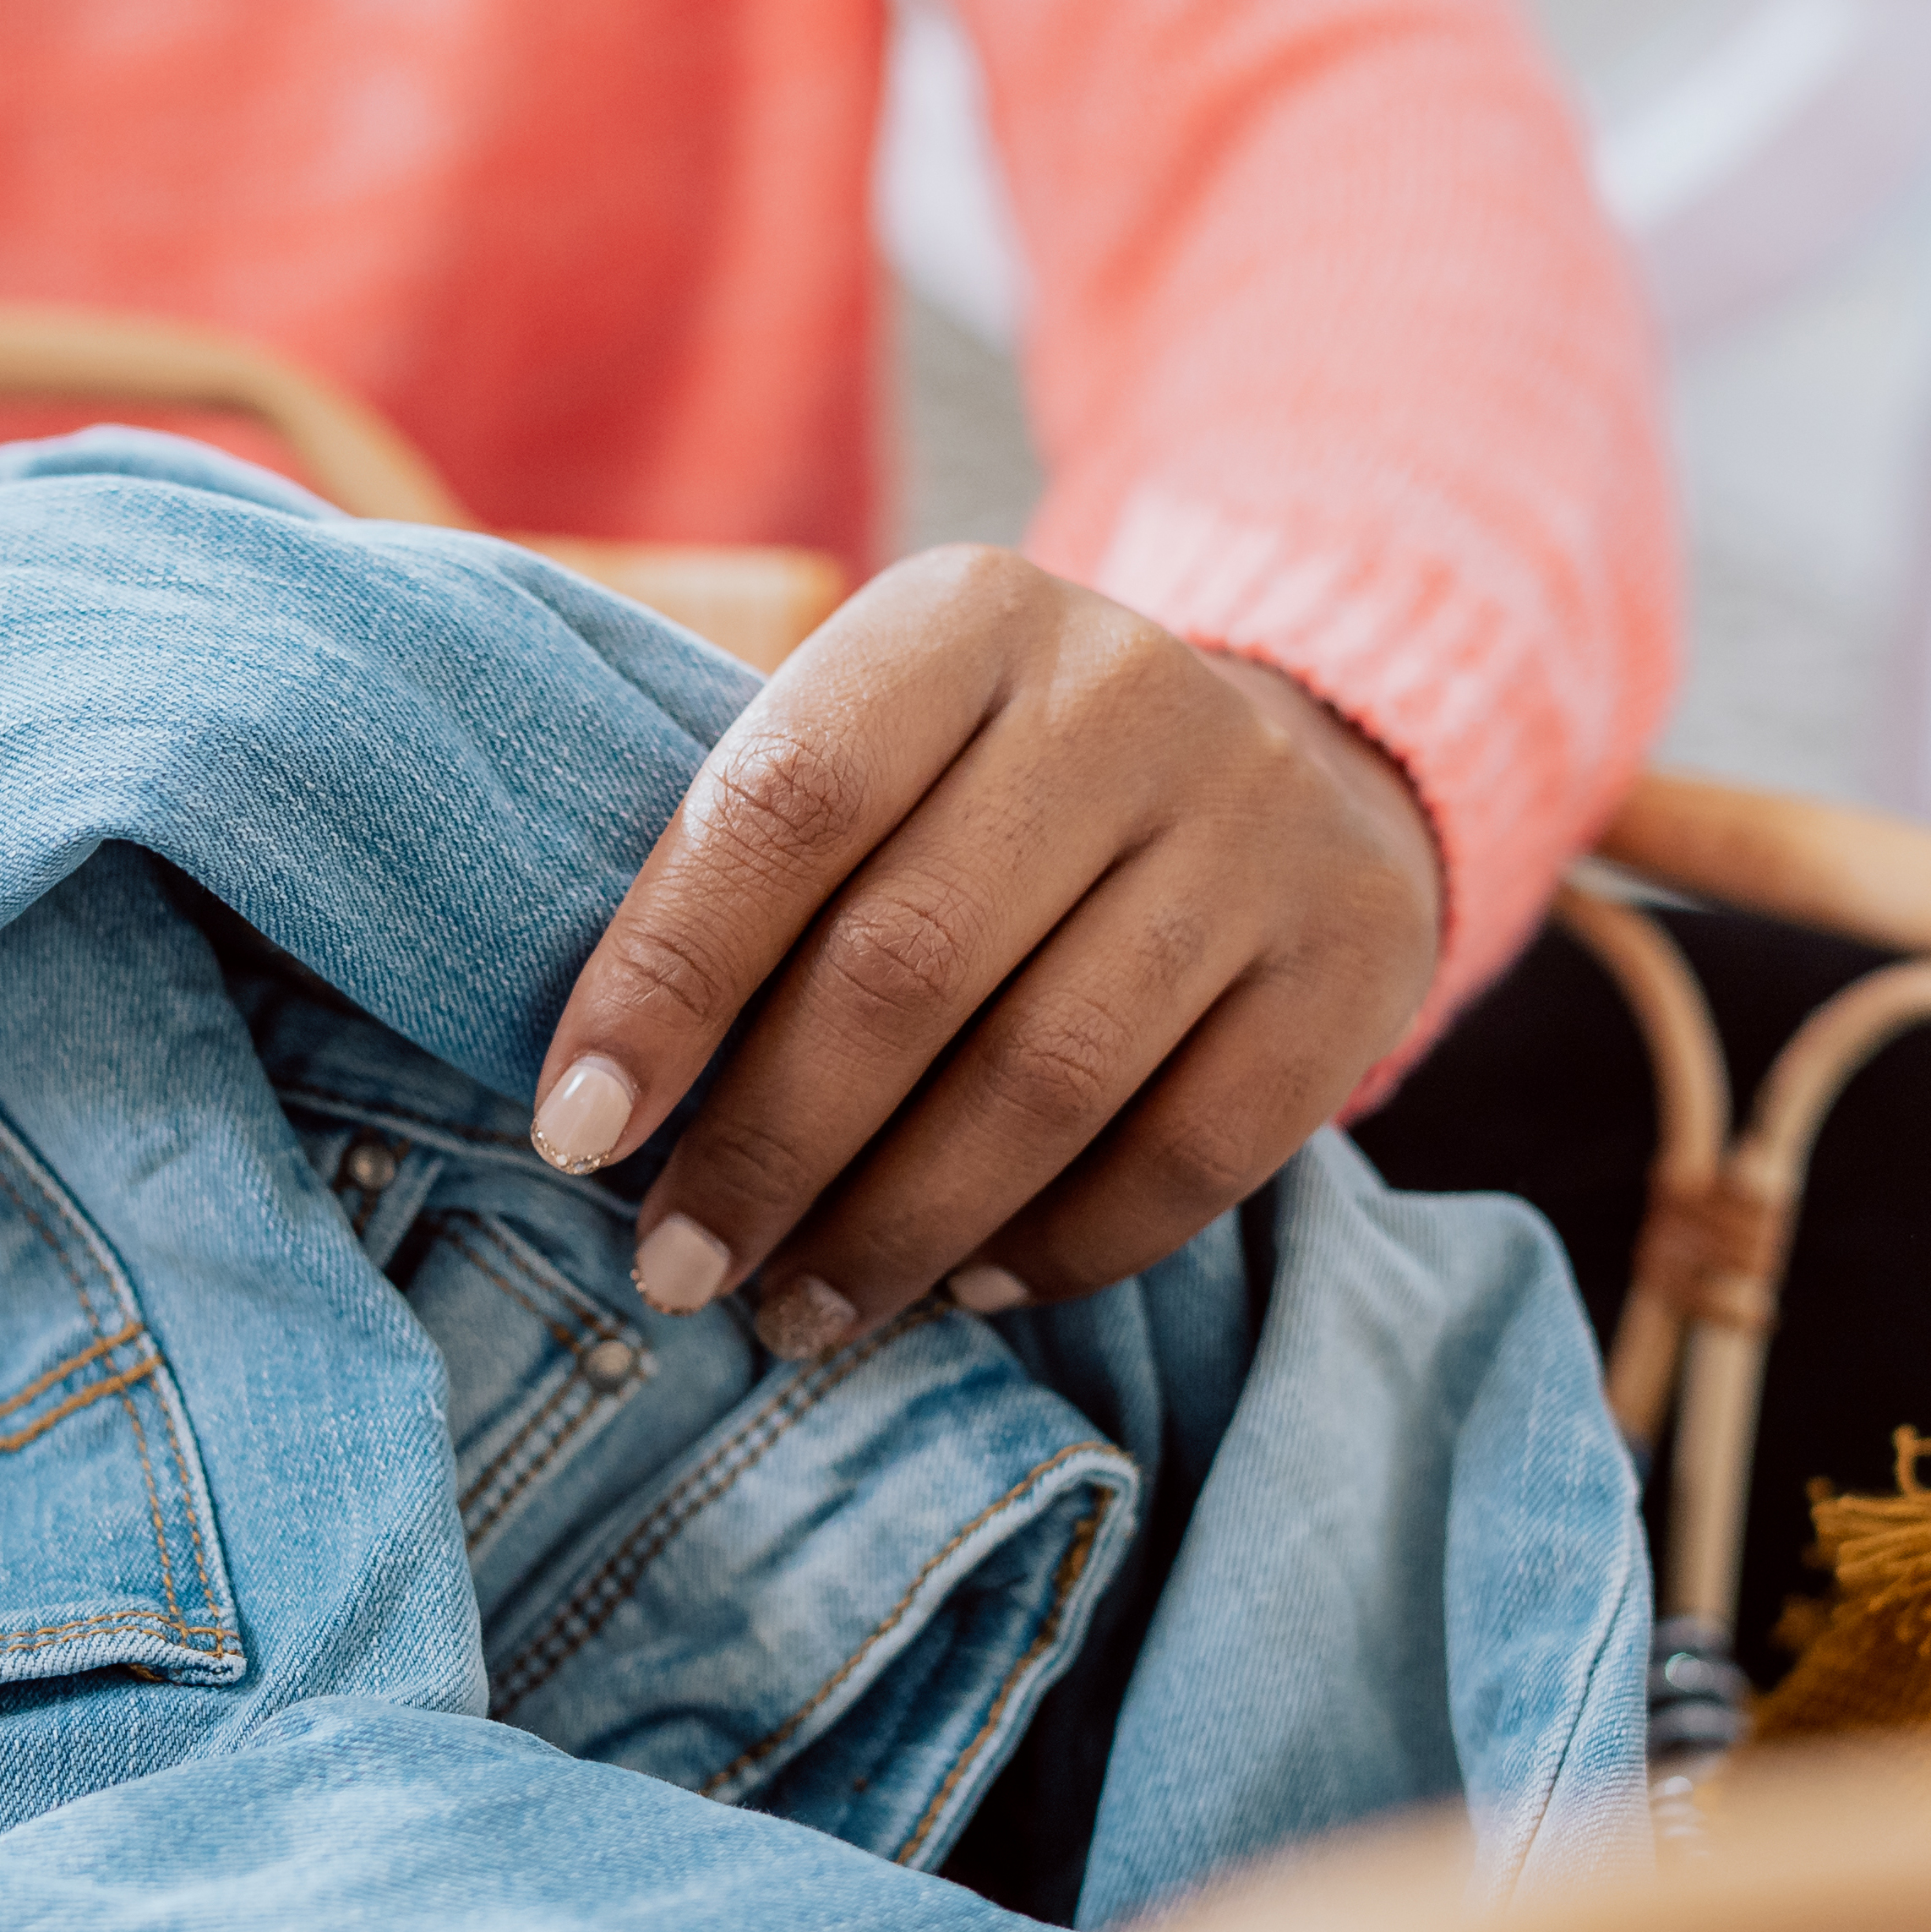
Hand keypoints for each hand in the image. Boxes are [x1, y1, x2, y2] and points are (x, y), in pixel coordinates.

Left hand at [527, 544, 1439, 1354]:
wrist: (1300, 758)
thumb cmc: (998, 790)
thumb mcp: (886, 739)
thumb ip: (753, 857)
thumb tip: (593, 1095)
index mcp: (965, 619)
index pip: (790, 800)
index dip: (667, 980)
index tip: (576, 1131)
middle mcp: (1125, 698)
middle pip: (908, 963)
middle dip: (766, 1146)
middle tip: (675, 1266)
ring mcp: (1258, 830)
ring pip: (1045, 1080)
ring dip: (891, 1229)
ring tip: (792, 1312)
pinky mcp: (1353, 962)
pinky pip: (1185, 1157)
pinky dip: (1052, 1248)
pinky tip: (958, 1285)